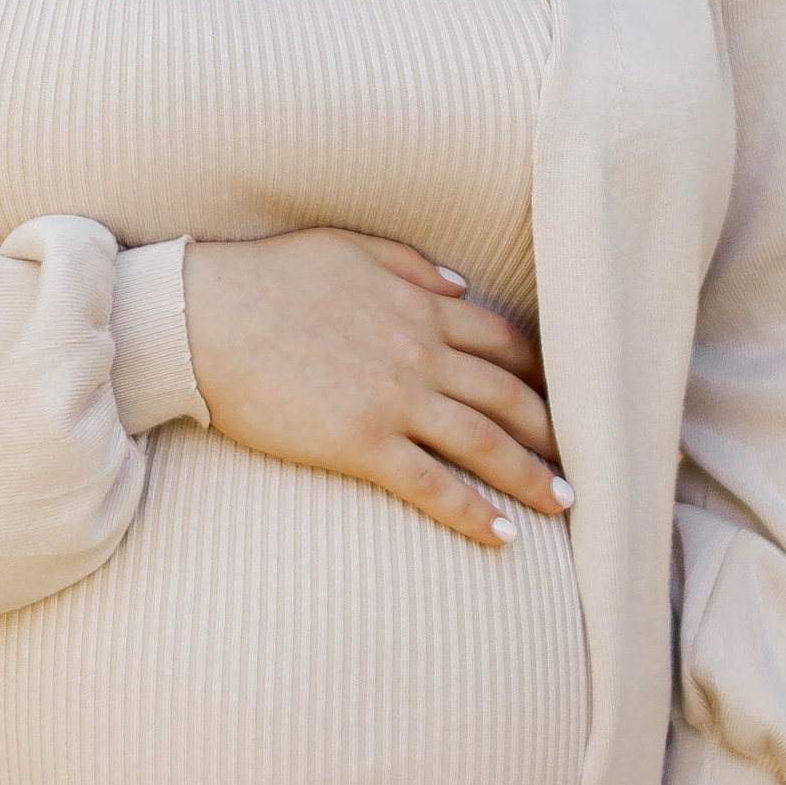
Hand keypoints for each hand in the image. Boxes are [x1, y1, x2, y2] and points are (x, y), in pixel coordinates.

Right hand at [181, 227, 567, 550]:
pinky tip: (502, 535)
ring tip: (563, 504)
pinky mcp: (361, 443)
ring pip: (484, 443)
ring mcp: (395, 400)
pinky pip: (432, 485)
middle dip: (551, 431)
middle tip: (582, 460)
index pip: (503, 342)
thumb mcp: (347, 249)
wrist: (203, 319)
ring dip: (530, 476)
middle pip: (508, 397)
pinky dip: (472, 512)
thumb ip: (410, 266)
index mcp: (420, 306)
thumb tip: (460, 286)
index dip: (540, 373)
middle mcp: (420, 353)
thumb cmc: (267, 279)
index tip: (561, 397)